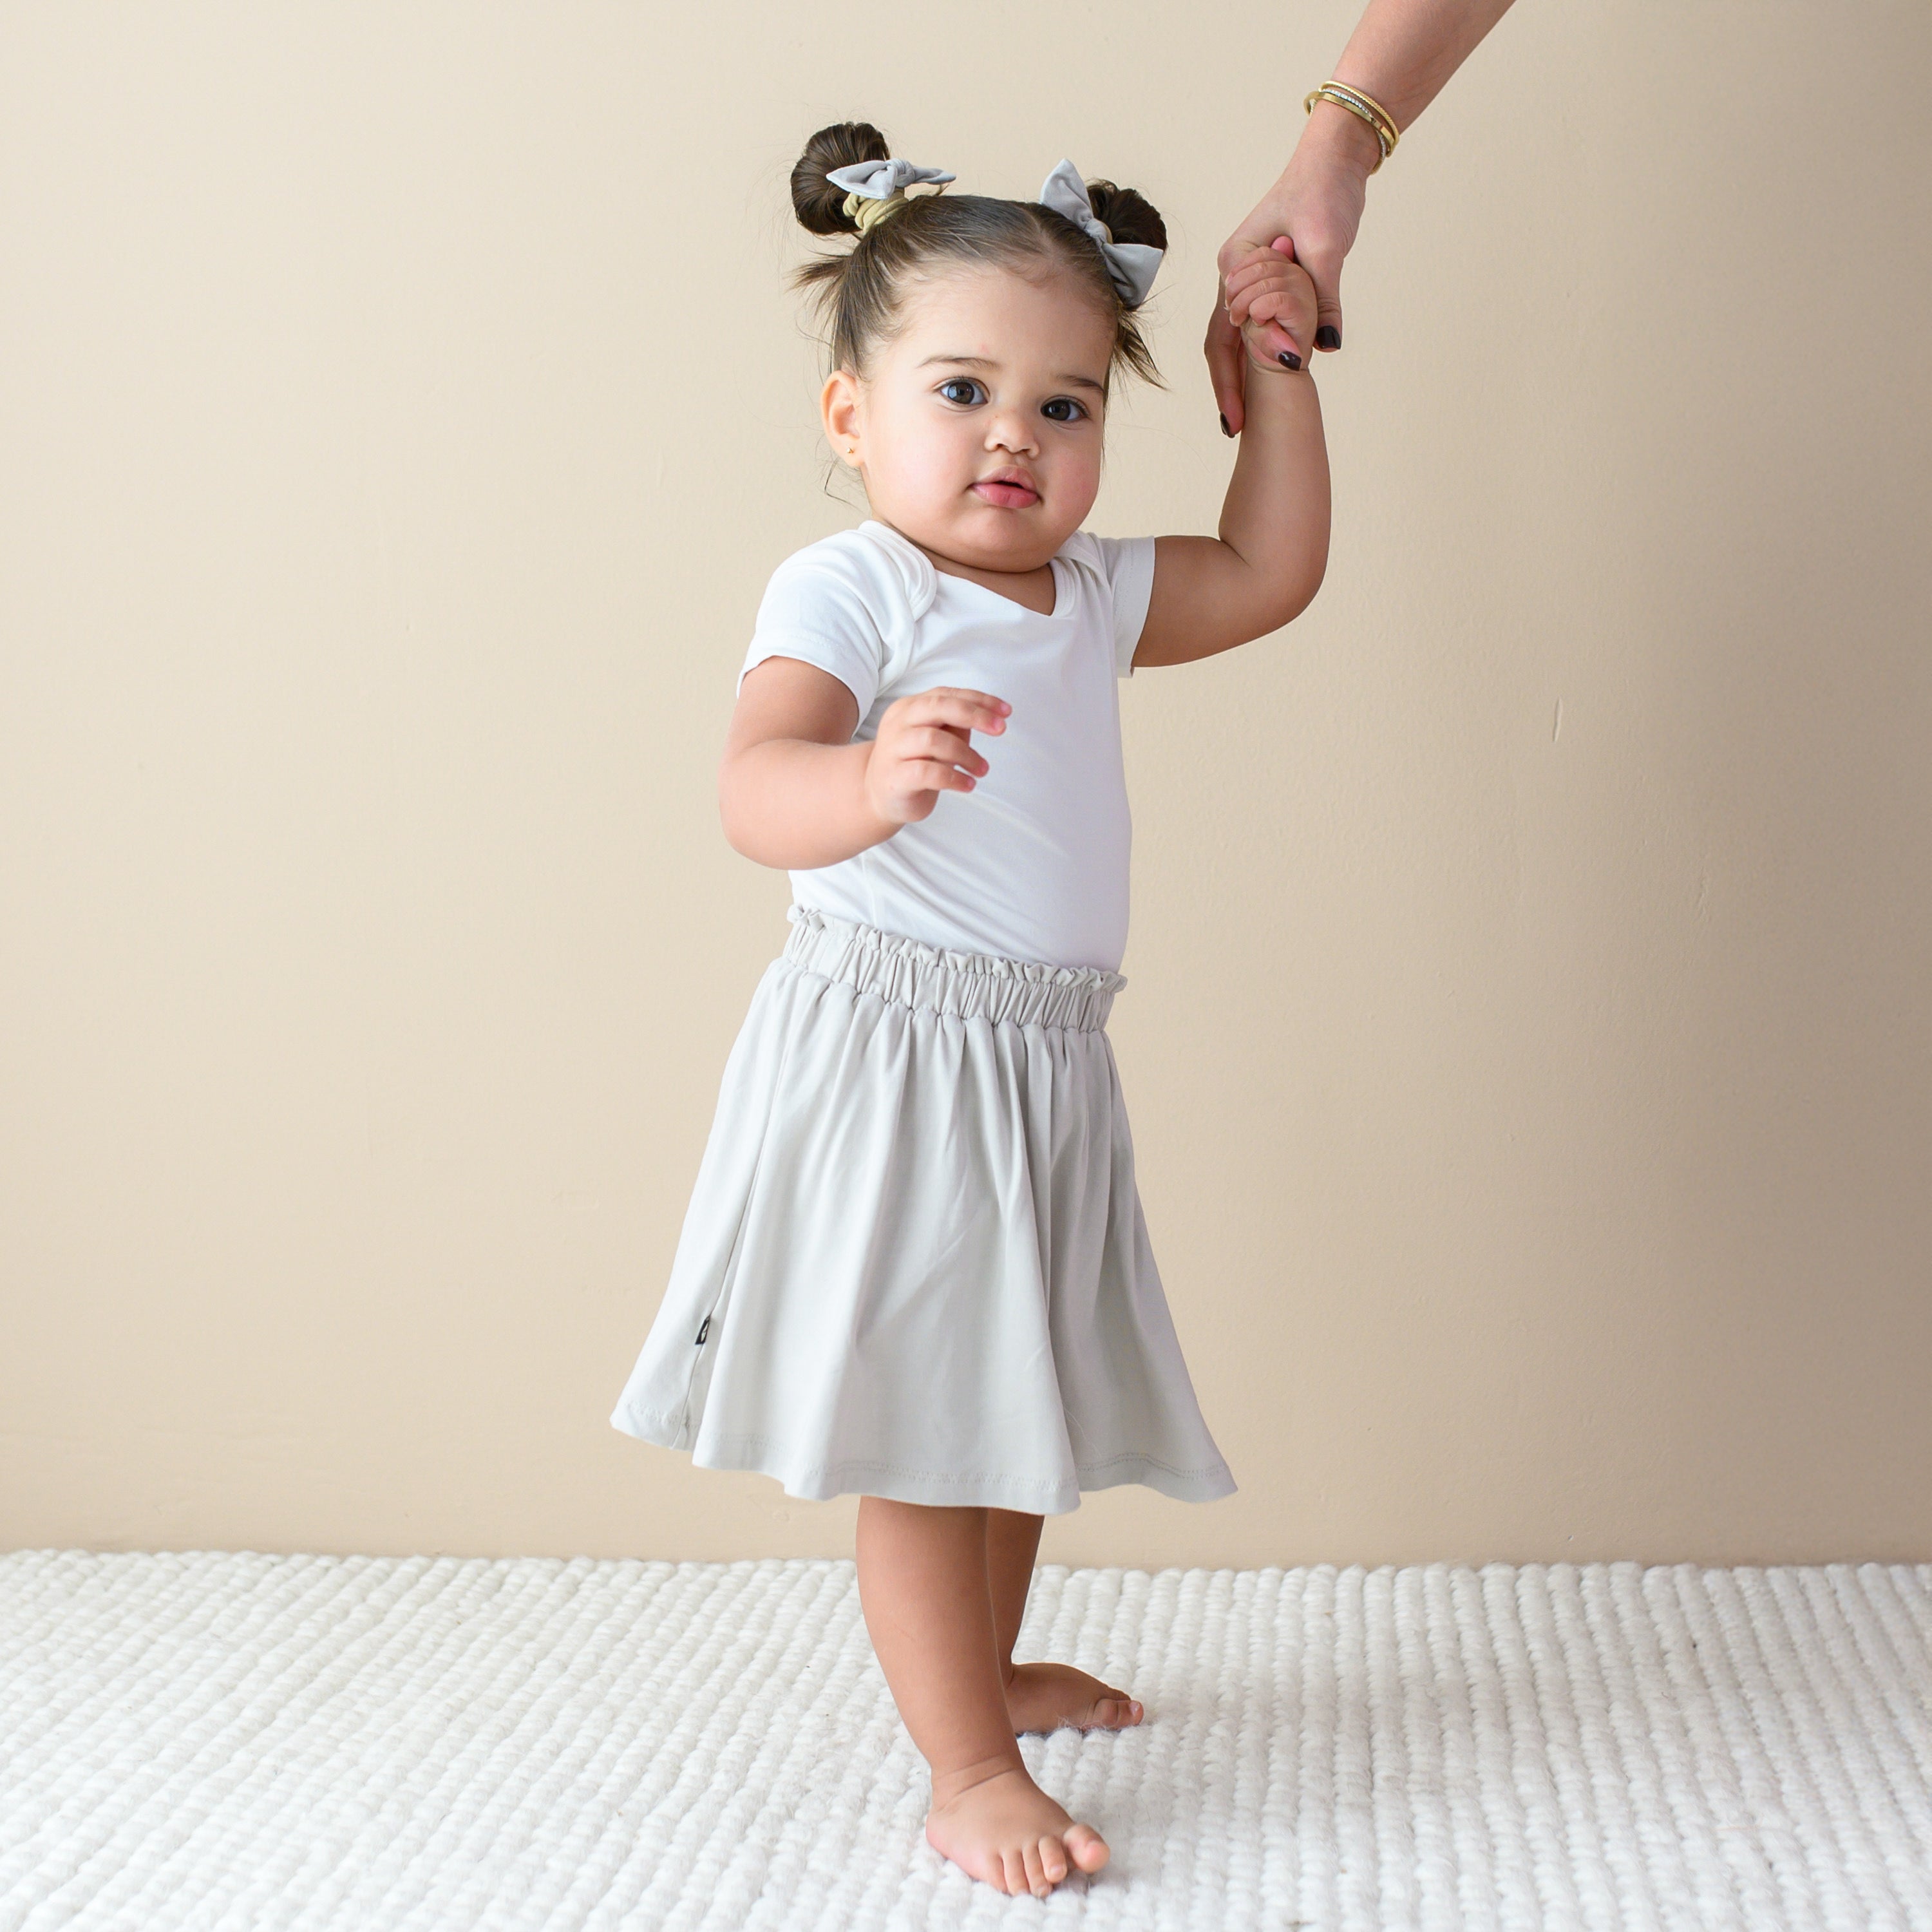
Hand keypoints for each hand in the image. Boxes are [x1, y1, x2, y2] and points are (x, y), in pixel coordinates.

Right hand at [862, 686, 1008, 825]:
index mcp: (910, 707)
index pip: (947, 694)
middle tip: (1000, 730)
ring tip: (982, 769)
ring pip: (933, 740)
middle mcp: (898, 723)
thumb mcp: (938, 738)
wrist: (877, 796)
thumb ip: (956, 725)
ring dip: (966, 754)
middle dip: (974, 715)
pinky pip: (928, 772)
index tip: (1006, 712)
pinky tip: (968, 785)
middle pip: (938, 707)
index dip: (979, 700)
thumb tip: (990, 716)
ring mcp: (893, 749)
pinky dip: (954, 778)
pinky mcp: (895, 778)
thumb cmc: (913, 763)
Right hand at [1205, 110, 1375, 432]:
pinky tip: (1264, 382)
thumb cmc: (1325, 190)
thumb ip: (1324, 298)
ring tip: (1243, 416)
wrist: (1336, 156)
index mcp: (1237, 264)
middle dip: (1228, 387)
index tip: (1242, 416)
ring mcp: (1248, 276)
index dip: (1234, 378)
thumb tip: (1326, 346)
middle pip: (1222, 342)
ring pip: (1236, 336)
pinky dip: (1258, 353)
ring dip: (1240, 375)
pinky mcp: (1268, 276)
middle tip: (1234, 429)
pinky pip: (1256, 324)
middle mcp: (1234, 274)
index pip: (1226, 333)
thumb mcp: (1327, 246)